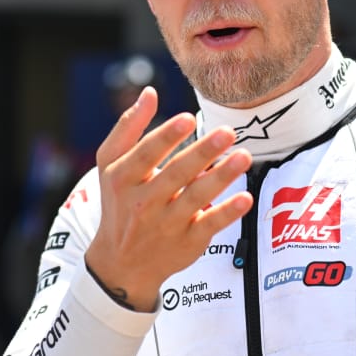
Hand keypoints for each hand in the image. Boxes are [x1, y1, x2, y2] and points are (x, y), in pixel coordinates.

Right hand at [85, 87, 252, 310]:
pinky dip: (227, 213)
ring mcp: (166, 224)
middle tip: (228, 132)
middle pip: (176, 174)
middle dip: (202, 153)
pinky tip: (245, 197)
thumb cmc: (119, 202)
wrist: (121, 262)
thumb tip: (150, 92)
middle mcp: (143, 202)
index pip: (146, 154)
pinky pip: (209, 225)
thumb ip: (128, 128)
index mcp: (122, 178)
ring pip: (196, 198)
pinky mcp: (187, 242)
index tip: (188, 118)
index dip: (167, 136)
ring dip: (221, 177)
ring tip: (243, 157)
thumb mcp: (110, 165)